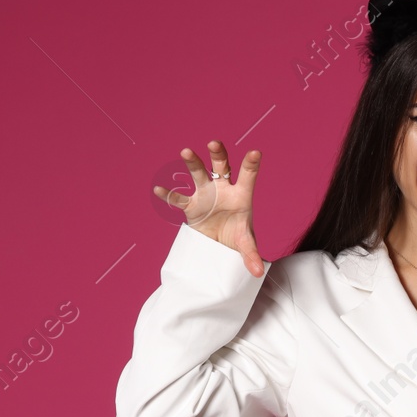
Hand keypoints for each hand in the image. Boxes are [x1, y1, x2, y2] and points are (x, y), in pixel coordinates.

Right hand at [153, 139, 265, 275]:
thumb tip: (257, 273)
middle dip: (218, 154)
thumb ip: (251, 255)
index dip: (251, 164)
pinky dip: (169, 195)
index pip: (248, 177)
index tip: (255, 152)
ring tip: (186, 151)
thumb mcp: (245, 245)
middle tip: (214, 143)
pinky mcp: (191, 206)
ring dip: (193, 163)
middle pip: (221, 167)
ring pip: (199, 174)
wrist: (218, 245)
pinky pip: (179, 199)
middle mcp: (223, 190)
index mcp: (241, 195)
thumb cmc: (236, 237)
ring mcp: (206, 195)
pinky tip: (159, 189)